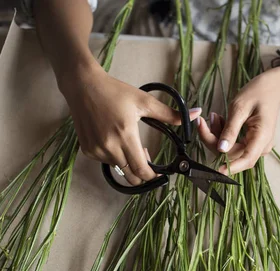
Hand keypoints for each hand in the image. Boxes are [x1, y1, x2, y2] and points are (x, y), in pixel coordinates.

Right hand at [58, 64, 200, 184]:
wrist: (83, 86)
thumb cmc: (114, 91)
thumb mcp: (144, 101)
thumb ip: (169, 113)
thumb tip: (196, 114)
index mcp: (125, 135)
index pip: (141, 170)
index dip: (153, 176)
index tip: (160, 173)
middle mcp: (109, 147)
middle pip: (130, 176)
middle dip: (142, 174)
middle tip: (147, 158)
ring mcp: (96, 150)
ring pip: (119, 169)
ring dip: (127, 163)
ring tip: (130, 143)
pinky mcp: (87, 150)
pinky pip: (106, 162)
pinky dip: (114, 157)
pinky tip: (114, 141)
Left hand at [197, 57, 279, 174]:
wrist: (272, 87)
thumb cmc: (258, 93)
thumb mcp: (240, 107)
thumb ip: (230, 129)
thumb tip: (221, 149)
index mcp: (262, 137)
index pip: (246, 160)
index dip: (230, 167)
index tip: (216, 170)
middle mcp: (260, 146)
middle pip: (233, 155)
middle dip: (215, 141)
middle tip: (205, 121)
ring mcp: (256, 145)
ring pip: (230, 150)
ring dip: (217, 136)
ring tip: (215, 116)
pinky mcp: (250, 143)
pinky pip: (233, 145)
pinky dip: (223, 135)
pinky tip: (220, 120)